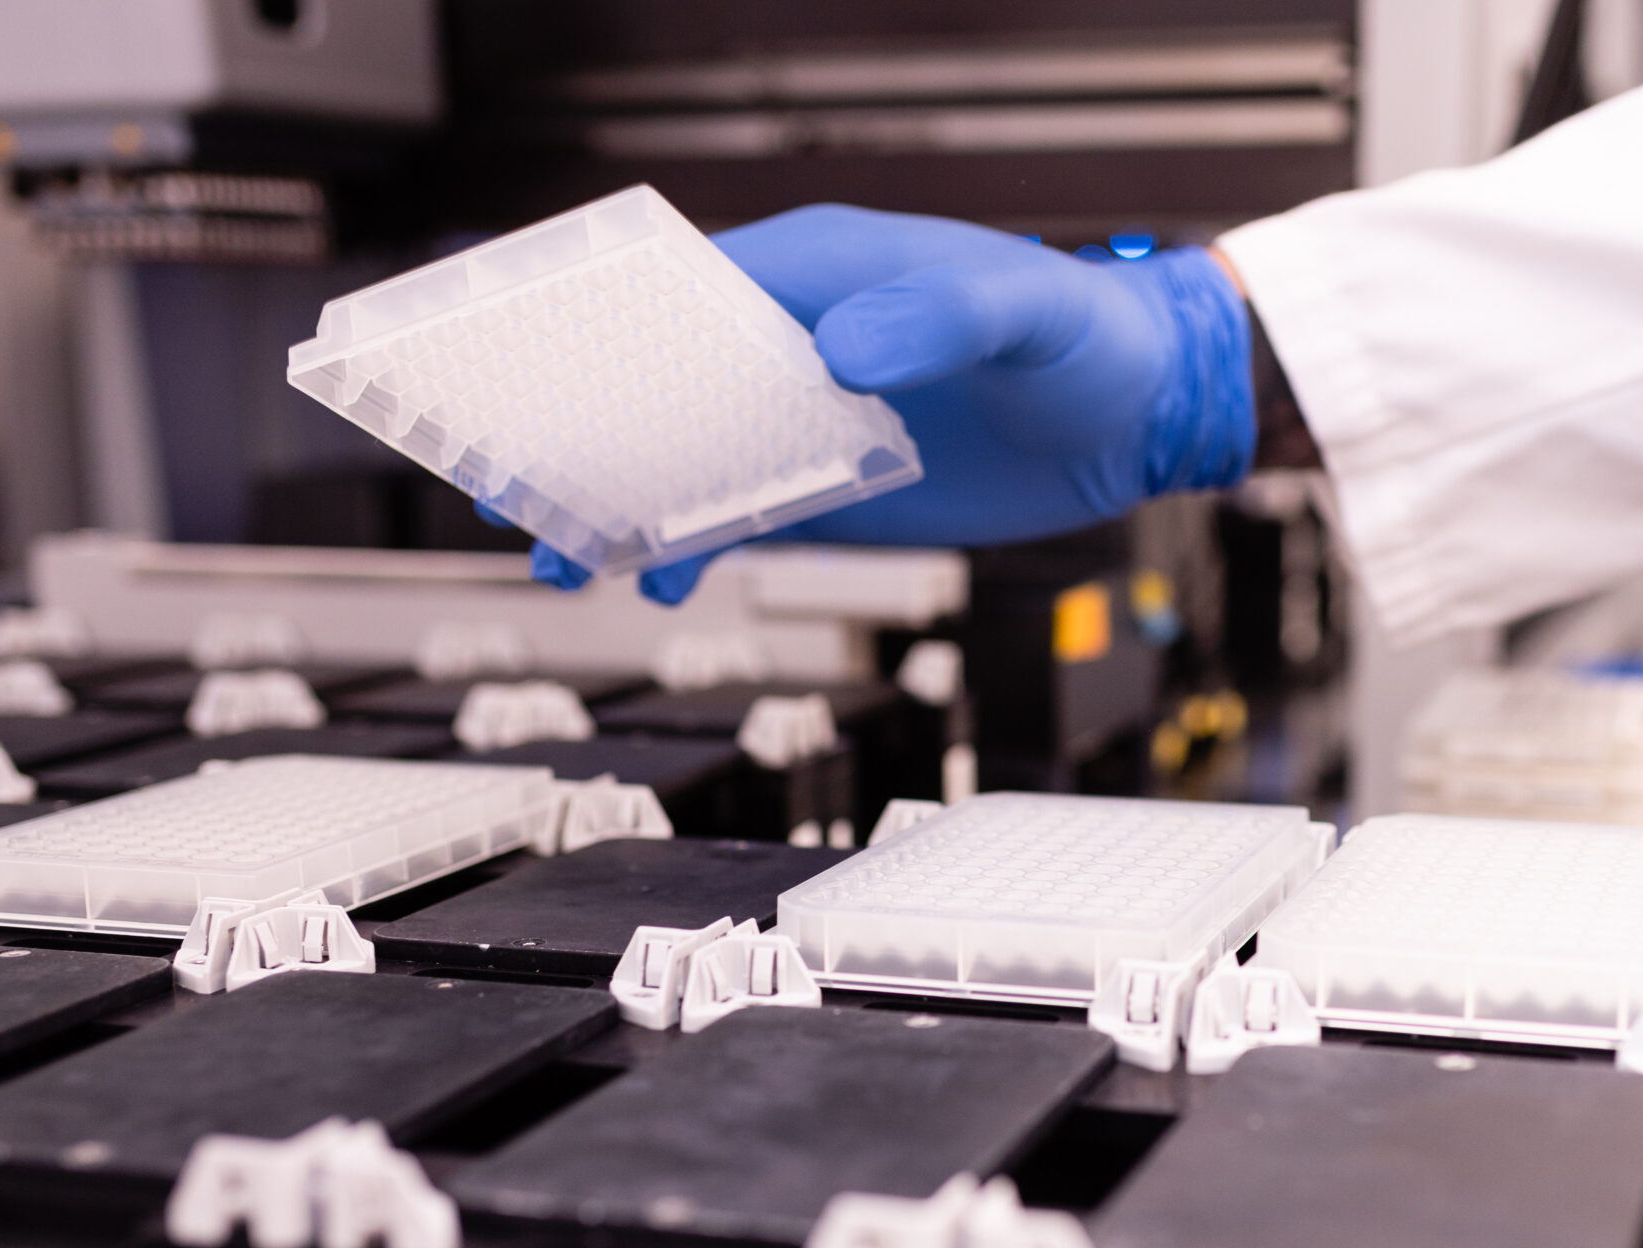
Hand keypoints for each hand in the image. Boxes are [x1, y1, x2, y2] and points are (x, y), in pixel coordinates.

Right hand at [523, 205, 1253, 604]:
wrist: (1135, 412)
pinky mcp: (836, 484)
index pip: (684, 290)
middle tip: (507, 482)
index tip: (534, 368)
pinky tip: (654, 581)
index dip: (603, 327)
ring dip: (617, 501)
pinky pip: (741, 515)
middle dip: (579, 429)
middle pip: (656, 379)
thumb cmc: (1085, 333)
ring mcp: (808, 416)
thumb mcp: (1024, 311)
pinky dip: (688, 545)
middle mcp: (796, 341)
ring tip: (557, 553)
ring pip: (684, 456)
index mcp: (818, 271)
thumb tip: (846, 344)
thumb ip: (941, 316)